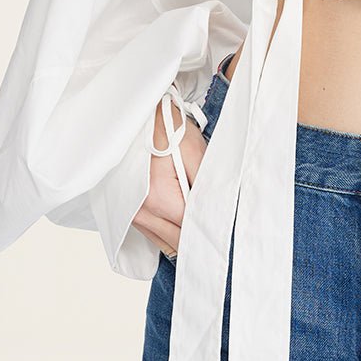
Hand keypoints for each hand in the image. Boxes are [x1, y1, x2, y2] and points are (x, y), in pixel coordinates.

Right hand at [131, 103, 209, 258]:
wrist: (143, 117)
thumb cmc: (169, 130)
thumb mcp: (196, 154)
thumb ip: (207, 189)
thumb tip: (219, 214)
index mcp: (159, 198)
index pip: (191, 230)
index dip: (212, 233)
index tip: (229, 238)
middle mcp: (142, 211)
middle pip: (178, 242)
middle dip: (200, 240)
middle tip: (224, 239)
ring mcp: (133, 214)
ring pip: (166, 243)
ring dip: (185, 239)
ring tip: (206, 231)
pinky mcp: (131, 212)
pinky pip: (155, 234)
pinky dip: (171, 232)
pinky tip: (186, 224)